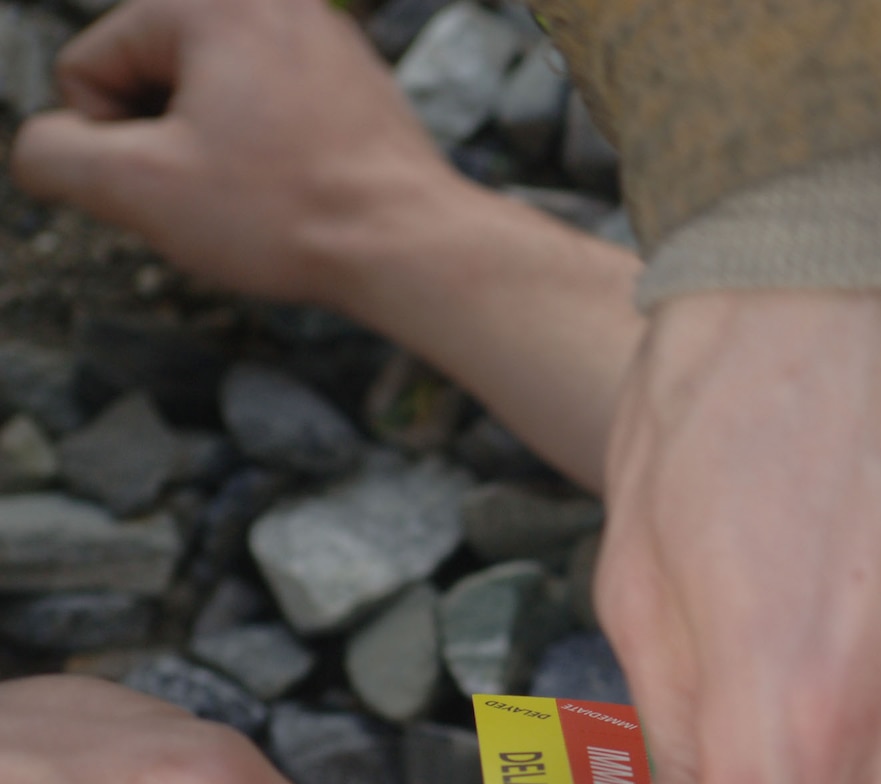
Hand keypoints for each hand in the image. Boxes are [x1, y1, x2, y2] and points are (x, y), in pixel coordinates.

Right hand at [9, 0, 449, 306]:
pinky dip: (270, 154)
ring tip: (265, 195)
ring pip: (213, 99)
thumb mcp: (137, 189)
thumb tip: (49, 147)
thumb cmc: (288, 213)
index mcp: (209, 1)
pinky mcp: (354, 79)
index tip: (176, 180)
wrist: (415, 246)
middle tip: (225, 192)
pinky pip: (271, 111)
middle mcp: (271, 0)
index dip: (111, 142)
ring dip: (216, 152)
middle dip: (168, 142)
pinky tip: (300, 191)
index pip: (91, 64)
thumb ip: (56, 155)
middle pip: (154, 75)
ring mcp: (321, 35)